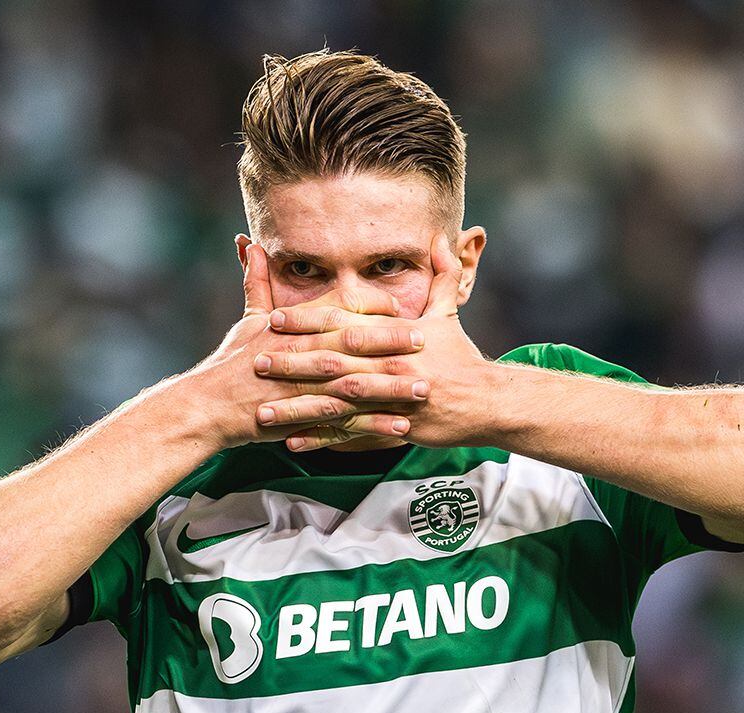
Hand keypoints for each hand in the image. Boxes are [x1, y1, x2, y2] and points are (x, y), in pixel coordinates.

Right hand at [189, 243, 430, 448]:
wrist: (208, 406)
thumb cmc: (230, 363)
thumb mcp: (247, 319)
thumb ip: (257, 281)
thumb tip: (251, 243)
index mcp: (293, 328)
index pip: (339, 312)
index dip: (373, 310)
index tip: (403, 309)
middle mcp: (300, 354)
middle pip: (353, 345)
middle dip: (391, 343)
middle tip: (426, 341)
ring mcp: (303, 387)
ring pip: (355, 385)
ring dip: (391, 387)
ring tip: (424, 389)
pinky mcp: (303, 419)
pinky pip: (346, 424)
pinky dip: (374, 426)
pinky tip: (400, 428)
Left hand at [254, 233, 495, 450]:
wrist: (486, 401)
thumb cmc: (462, 358)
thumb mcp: (449, 313)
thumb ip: (440, 275)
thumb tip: (438, 238)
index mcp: (394, 336)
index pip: (343, 324)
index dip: (306, 320)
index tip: (274, 318)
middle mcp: (388, 366)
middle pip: (332, 363)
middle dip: (292, 363)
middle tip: (257, 363)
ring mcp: (389, 400)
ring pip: (336, 404)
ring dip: (298, 408)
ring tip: (264, 412)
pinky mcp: (393, 428)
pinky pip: (352, 435)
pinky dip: (322, 440)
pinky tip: (294, 442)